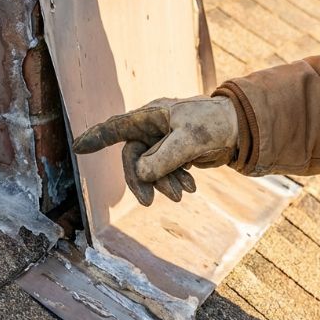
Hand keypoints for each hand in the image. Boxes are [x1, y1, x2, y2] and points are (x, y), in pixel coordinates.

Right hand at [72, 96, 238, 205]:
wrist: (243, 127)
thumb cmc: (215, 124)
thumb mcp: (189, 141)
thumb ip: (162, 158)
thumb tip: (140, 174)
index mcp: (152, 116)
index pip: (117, 127)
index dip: (96, 138)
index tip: (76, 148)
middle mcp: (154, 126)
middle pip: (134, 157)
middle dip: (142, 180)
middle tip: (149, 203)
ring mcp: (164, 139)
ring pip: (151, 167)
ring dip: (164, 183)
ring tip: (184, 194)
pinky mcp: (176, 152)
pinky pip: (166, 171)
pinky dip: (175, 181)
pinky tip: (191, 187)